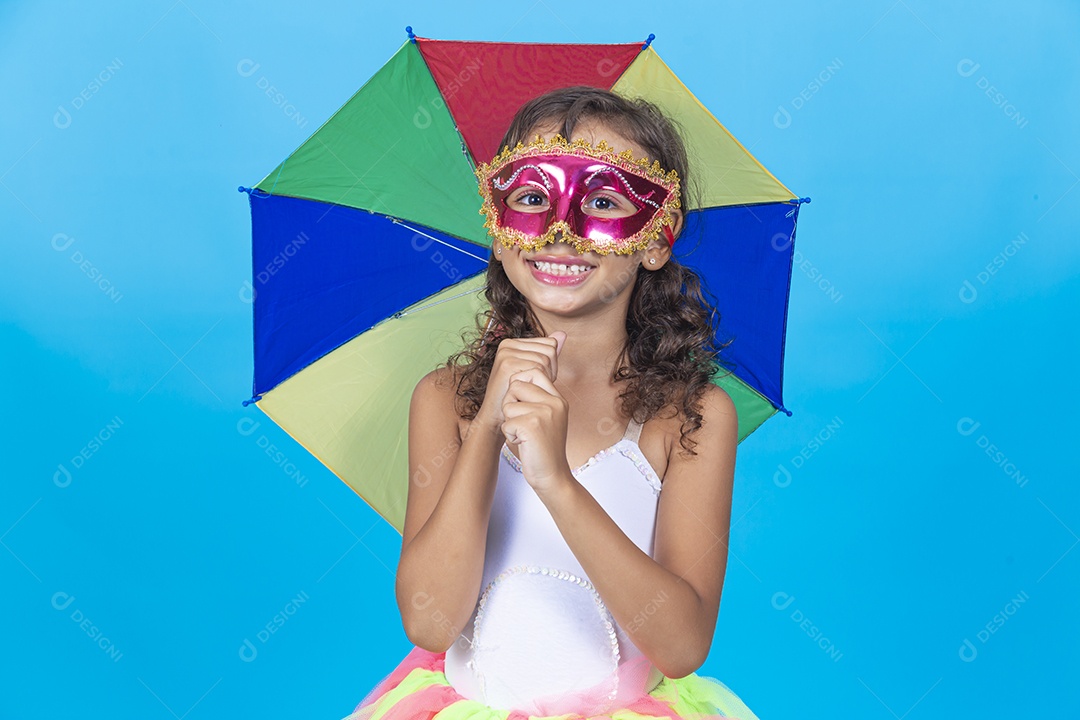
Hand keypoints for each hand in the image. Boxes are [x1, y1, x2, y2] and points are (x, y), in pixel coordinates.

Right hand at [475, 331, 565, 430]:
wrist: (496, 416)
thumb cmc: (517, 396)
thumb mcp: (535, 372)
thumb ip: (548, 353)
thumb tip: (562, 333)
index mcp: (513, 343)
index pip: (550, 343)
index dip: (551, 365)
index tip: (538, 379)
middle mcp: (508, 344)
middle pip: (549, 351)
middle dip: (549, 372)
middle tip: (533, 386)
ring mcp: (506, 352)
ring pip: (545, 360)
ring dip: (544, 379)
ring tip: (529, 389)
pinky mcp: (507, 363)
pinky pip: (538, 369)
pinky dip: (537, 383)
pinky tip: (525, 392)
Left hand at [501, 337, 572, 495]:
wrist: (552, 476)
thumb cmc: (542, 447)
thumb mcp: (546, 416)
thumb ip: (536, 395)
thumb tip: (515, 375)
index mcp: (558, 398)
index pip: (533, 370)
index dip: (519, 386)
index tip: (524, 407)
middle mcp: (555, 402)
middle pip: (516, 385)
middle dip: (511, 404)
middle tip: (523, 423)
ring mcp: (545, 413)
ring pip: (508, 404)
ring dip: (510, 422)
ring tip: (525, 435)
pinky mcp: (532, 426)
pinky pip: (506, 422)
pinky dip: (510, 435)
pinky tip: (524, 443)